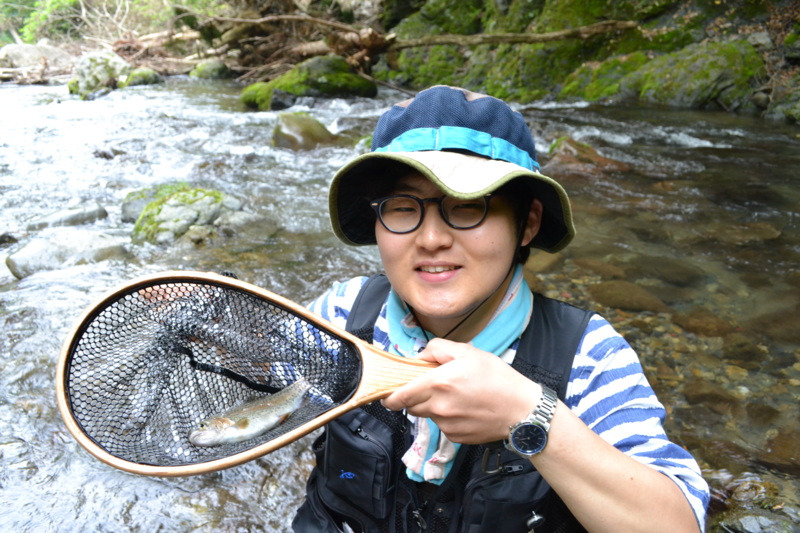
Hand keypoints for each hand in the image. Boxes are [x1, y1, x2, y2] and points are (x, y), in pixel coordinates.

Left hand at [381, 338, 540, 443]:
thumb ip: (439, 349)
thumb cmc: (498, 378)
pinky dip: (447, 418)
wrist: (522, 411)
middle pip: (411, 406)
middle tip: (429, 387)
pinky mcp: (456, 437)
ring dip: (432, 406)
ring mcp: (447, 425)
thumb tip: (420, 356)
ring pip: (427, 415)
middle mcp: (438, 407)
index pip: (400, 396)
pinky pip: (442, 426)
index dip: (390, 396)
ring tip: (455, 396)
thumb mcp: (469, 352)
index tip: (387, 394)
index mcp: (438, 383)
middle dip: (413, 397)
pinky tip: (465, 409)